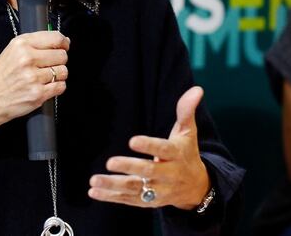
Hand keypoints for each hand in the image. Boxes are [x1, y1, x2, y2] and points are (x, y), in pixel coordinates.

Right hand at [0, 31, 69, 124]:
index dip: (63, 43)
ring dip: (57, 75)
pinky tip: (44, 87)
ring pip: (63, 71)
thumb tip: (62, 41)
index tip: (64, 46)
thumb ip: (35, 44)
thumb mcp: (11, 52)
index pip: (56, 38)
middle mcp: (27, 58)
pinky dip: (56, 87)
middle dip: (58, 61)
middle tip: (48, 66)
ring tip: (43, 78)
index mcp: (21, 44)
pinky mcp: (37, 94)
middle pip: (62, 55)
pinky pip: (60, 86)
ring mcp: (33, 77)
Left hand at [88, 86, 210, 209]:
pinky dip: (111, 197)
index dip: (149, 146)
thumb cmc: (186, 153)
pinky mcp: (148, 202)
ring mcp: (158, 190)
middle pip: (149, 172)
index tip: (132, 140)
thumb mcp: (188, 132)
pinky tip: (94, 192)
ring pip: (135, 189)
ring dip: (113, 185)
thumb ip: (186, 111)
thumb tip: (196, 89)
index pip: (163, 149)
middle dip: (129, 168)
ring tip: (94, 180)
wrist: (196, 187)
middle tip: (110, 162)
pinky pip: (128, 200)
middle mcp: (168, 175)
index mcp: (176, 155)